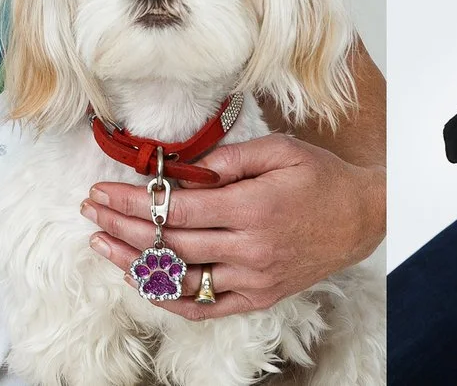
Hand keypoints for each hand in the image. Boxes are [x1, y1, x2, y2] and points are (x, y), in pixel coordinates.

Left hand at [85, 134, 382, 319]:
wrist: (363, 218)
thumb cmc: (322, 179)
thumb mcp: (282, 151)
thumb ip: (231, 158)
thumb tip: (186, 168)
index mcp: (253, 207)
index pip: (177, 209)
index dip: (133, 202)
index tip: (104, 193)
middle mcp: (250, 248)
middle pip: (170, 243)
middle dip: (122, 226)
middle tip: (92, 212)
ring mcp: (254, 277)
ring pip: (180, 279)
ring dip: (134, 264)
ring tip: (103, 246)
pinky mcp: (259, 296)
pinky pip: (204, 306)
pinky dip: (169, 297)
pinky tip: (142, 281)